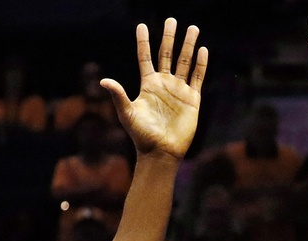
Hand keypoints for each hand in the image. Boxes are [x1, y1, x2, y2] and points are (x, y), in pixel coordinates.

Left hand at [101, 19, 207, 160]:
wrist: (161, 152)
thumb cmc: (141, 135)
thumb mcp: (127, 114)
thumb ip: (118, 95)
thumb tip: (104, 80)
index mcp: (148, 85)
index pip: (145, 57)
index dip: (143, 42)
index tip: (141, 25)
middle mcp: (164, 84)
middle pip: (167, 54)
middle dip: (169, 37)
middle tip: (172, 20)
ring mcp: (179, 91)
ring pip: (185, 62)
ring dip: (189, 45)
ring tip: (193, 28)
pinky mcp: (192, 100)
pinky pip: (197, 78)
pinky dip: (201, 65)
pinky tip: (203, 50)